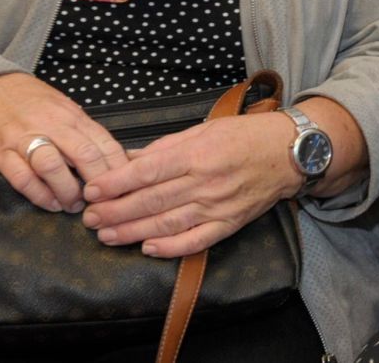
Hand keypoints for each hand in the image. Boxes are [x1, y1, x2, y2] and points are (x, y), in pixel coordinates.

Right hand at [0, 72, 125, 213]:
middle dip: (98, 184)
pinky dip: (39, 195)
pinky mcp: (1, 153)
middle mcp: (52, 125)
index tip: (124, 188)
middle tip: (101, 202)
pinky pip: (23, 177)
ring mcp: (25, 138)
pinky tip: (50, 204)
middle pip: (84, 155)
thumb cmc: (31, 103)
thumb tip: (115, 160)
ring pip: (53, 166)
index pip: (105, 143)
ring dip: (68, 191)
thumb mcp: (64, 109)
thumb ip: (85, 133)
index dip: (118, 170)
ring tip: (74, 205)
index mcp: (72, 115)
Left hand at [80, 110, 300, 257]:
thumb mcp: (203, 129)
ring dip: (132, 231)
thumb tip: (129, 159)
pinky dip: (171, 247)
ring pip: (167, 223)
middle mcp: (206, 180)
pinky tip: (148, 248)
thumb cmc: (245, 136)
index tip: (91, 190)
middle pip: (152, 200)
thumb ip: (165, 147)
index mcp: (197, 152)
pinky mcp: (230, 223)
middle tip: (89, 218)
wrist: (289, 153)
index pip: (148, 171)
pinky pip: (197, 240)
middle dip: (115, 210)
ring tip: (106, 235)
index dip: (116, 183)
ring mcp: (218, 205)